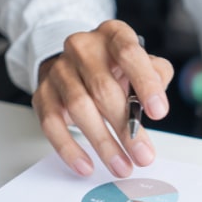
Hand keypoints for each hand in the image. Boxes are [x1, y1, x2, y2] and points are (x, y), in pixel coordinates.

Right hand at [33, 20, 173, 177]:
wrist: (76, 63)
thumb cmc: (116, 66)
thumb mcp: (142, 63)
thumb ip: (156, 76)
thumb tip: (155, 104)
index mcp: (112, 35)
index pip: (129, 54)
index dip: (145, 84)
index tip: (159, 113)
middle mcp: (83, 48)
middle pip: (103, 88)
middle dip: (126, 127)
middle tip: (143, 155)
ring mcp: (59, 70)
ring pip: (79, 108)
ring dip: (103, 143)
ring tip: (122, 166)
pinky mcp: (43, 93)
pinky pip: (52, 123)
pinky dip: (69, 148)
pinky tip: (86, 165)